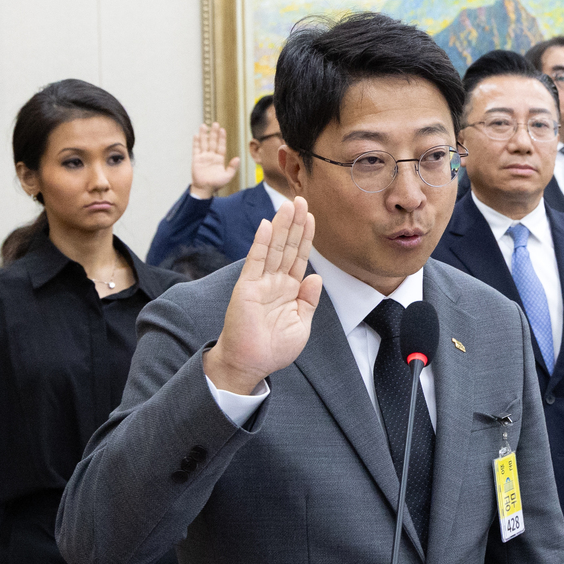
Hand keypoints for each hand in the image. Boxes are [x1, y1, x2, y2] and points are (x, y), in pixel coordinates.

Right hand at [190, 123, 239, 198]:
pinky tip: (196, 135)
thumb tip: (238, 158)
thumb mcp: (227, 176)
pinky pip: (196, 149)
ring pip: (204, 143)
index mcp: (219, 159)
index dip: (222, 138)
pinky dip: (196, 142)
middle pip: (213, 142)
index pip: (221, 146)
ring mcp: (203, 157)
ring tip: (204, 125)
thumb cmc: (216, 184)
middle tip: (215, 124)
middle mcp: (211, 156)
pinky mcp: (196, 159)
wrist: (205, 189)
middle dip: (214, 133)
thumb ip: (233, 167)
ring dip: (204, 134)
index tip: (222, 130)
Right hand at [203, 198, 321, 394]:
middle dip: (294, 223)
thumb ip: (308, 300)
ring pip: (273, 248)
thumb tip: (316, 277)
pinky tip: (267, 225)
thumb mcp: (301, 325)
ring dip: (280, 226)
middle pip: (286, 247)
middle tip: (301, 199)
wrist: (251, 364)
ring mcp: (260, 283)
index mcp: (289, 290)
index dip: (305, 237)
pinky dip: (261, 243)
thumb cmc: (273, 349)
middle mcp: (274, 282)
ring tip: (288, 204)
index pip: (299, 258)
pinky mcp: (247, 288)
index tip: (311, 216)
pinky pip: (255, 261)